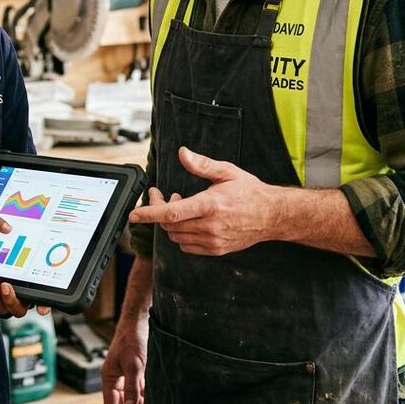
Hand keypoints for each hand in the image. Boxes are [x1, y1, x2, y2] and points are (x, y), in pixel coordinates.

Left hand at [0, 277, 50, 317]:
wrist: (0, 264)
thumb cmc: (21, 272)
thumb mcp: (33, 275)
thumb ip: (42, 287)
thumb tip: (44, 310)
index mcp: (30, 298)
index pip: (40, 306)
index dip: (42, 308)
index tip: (42, 310)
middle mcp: (15, 303)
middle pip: (14, 309)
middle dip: (9, 299)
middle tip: (6, 286)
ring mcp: (0, 302)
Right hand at [102, 311, 147, 403]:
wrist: (139, 321)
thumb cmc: (132, 339)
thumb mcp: (133, 365)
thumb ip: (131, 387)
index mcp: (109, 376)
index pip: (110, 403)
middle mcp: (116, 378)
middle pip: (121, 403)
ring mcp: (126, 375)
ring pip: (131, 397)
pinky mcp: (136, 372)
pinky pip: (139, 390)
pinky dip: (145, 397)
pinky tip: (155, 403)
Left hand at [127, 147, 281, 255]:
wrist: (272, 215)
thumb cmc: (250, 191)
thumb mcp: (227, 172)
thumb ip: (202, 164)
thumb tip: (182, 153)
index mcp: (210, 206)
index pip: (171, 213)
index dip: (149, 213)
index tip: (133, 214)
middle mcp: (209, 226)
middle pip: (169, 225)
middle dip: (159, 210)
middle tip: (162, 194)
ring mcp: (213, 241)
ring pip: (176, 236)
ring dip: (170, 222)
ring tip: (180, 204)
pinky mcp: (216, 250)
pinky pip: (187, 246)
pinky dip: (181, 233)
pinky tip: (189, 220)